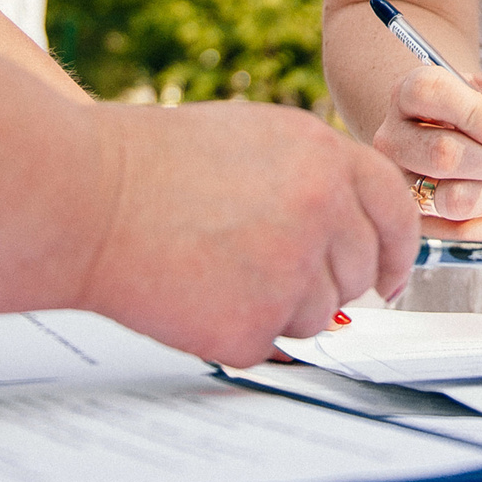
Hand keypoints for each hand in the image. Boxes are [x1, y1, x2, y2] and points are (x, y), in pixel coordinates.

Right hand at [75, 101, 416, 367]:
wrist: (86, 197)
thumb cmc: (155, 164)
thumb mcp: (256, 138)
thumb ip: (315, 177)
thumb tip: (354, 231)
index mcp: (326, 155)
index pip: (396, 211)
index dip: (396, 250)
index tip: (389, 277)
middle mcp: (323, 210)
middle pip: (359, 271)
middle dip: (326, 280)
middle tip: (269, 269)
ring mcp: (293, 269)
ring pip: (318, 314)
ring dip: (279, 305)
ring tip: (216, 266)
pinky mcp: (256, 324)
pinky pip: (271, 343)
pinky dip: (236, 328)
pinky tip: (197, 291)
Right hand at [370, 62, 481, 237]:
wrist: (455, 136)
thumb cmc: (478, 108)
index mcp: (407, 94)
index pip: (431, 95)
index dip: (479, 115)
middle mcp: (392, 140)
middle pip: (443, 155)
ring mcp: (399, 187)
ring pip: (453, 201)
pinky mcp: (417, 224)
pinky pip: (463, 236)